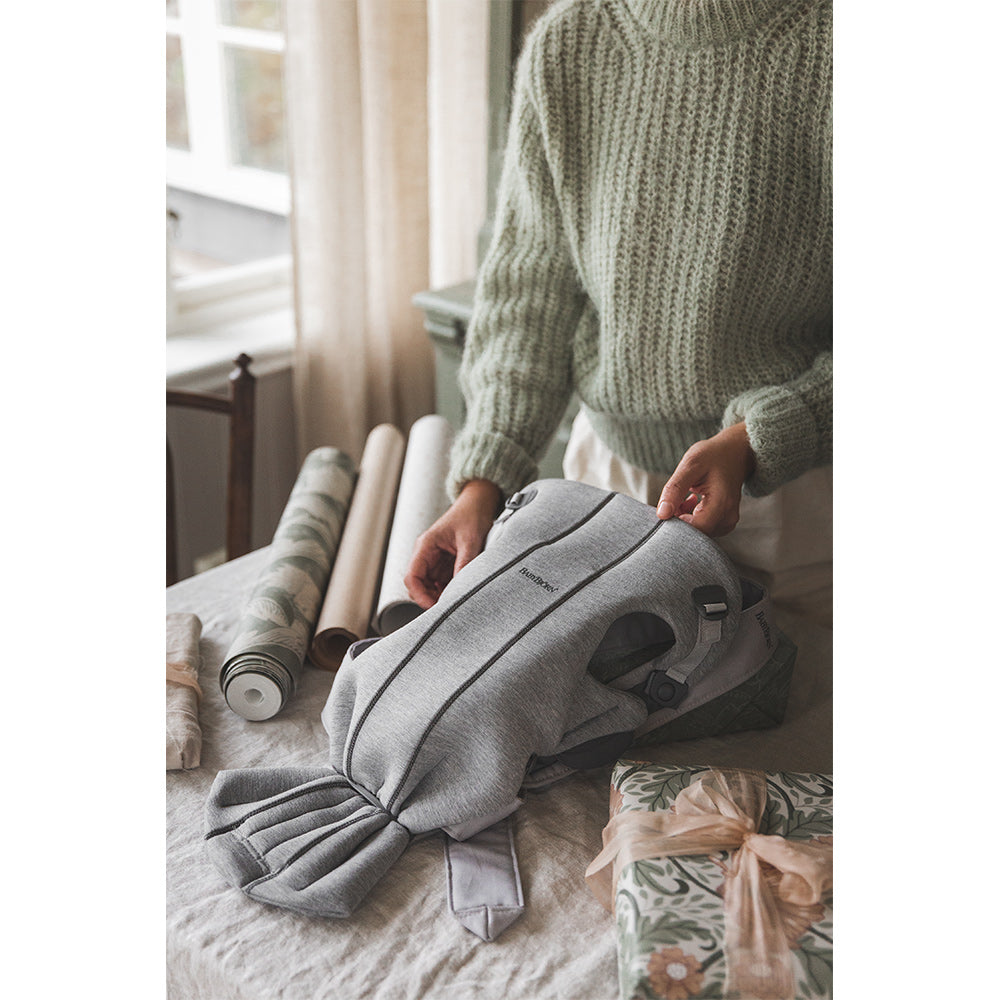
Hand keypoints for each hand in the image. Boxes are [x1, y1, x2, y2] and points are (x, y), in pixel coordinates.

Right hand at [404, 479, 502, 609]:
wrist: (479, 503)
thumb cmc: (471, 515)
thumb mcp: (470, 540)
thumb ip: (465, 563)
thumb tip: (461, 588)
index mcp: (426, 545)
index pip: (412, 577)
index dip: (420, 595)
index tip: (434, 607)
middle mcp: (426, 554)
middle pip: (418, 585)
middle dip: (430, 598)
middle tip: (449, 607)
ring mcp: (435, 560)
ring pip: (430, 587)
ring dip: (440, 595)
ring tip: (457, 600)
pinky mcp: (445, 564)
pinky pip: (442, 583)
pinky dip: (449, 590)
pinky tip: (461, 592)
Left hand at [655, 423, 754, 536]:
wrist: (736, 452)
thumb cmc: (713, 455)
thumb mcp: (690, 465)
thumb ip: (675, 489)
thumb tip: (661, 514)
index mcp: (722, 504)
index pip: (694, 530)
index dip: (675, 524)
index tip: (666, 509)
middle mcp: (728, 518)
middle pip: (695, 533)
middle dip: (678, 519)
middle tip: (674, 498)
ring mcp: (728, 522)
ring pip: (697, 532)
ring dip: (684, 518)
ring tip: (683, 496)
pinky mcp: (724, 522)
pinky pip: (702, 528)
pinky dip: (690, 517)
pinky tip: (690, 501)